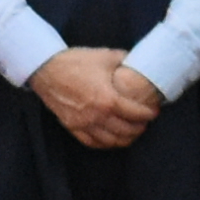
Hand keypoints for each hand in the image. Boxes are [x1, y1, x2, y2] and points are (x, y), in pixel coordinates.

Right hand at [25, 48, 162, 150]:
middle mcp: (98, 116)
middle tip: (145, 123)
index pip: (136, 114)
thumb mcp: (105, 56)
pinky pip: (92, 142)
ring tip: (131, 133)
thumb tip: (137, 61)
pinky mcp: (72, 127)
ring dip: (125, 139)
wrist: (45, 68)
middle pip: (126, 131)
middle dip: (139, 128)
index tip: (154, 112)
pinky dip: (105, 143)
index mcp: (108, 99)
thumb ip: (124, 60)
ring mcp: (84, 124)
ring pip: (110, 141)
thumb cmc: (75, 61)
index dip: (148, 114)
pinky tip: (111, 139)